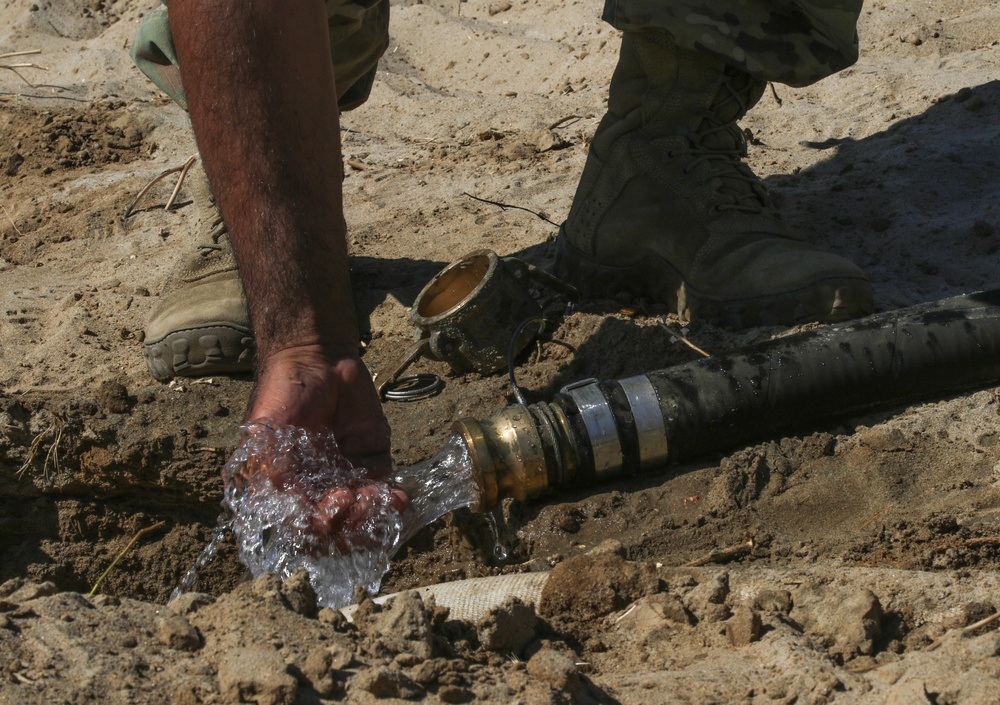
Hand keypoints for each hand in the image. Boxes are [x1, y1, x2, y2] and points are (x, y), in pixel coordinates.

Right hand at [231, 346, 406, 552]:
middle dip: (352, 524)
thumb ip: (277, 478)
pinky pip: (385, 489)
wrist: (315, 358)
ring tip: (385, 503)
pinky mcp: (373, 461)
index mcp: (286, 491)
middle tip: (361, 504)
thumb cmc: (281, 398)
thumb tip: (296, 518)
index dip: (321, 525)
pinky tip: (397, 497)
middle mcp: (316, 490)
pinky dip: (392, 498)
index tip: (334, 504)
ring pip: (364, 512)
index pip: (304, 527)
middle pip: (338, 526)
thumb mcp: (266, 440)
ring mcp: (346, 477)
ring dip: (375, 515)